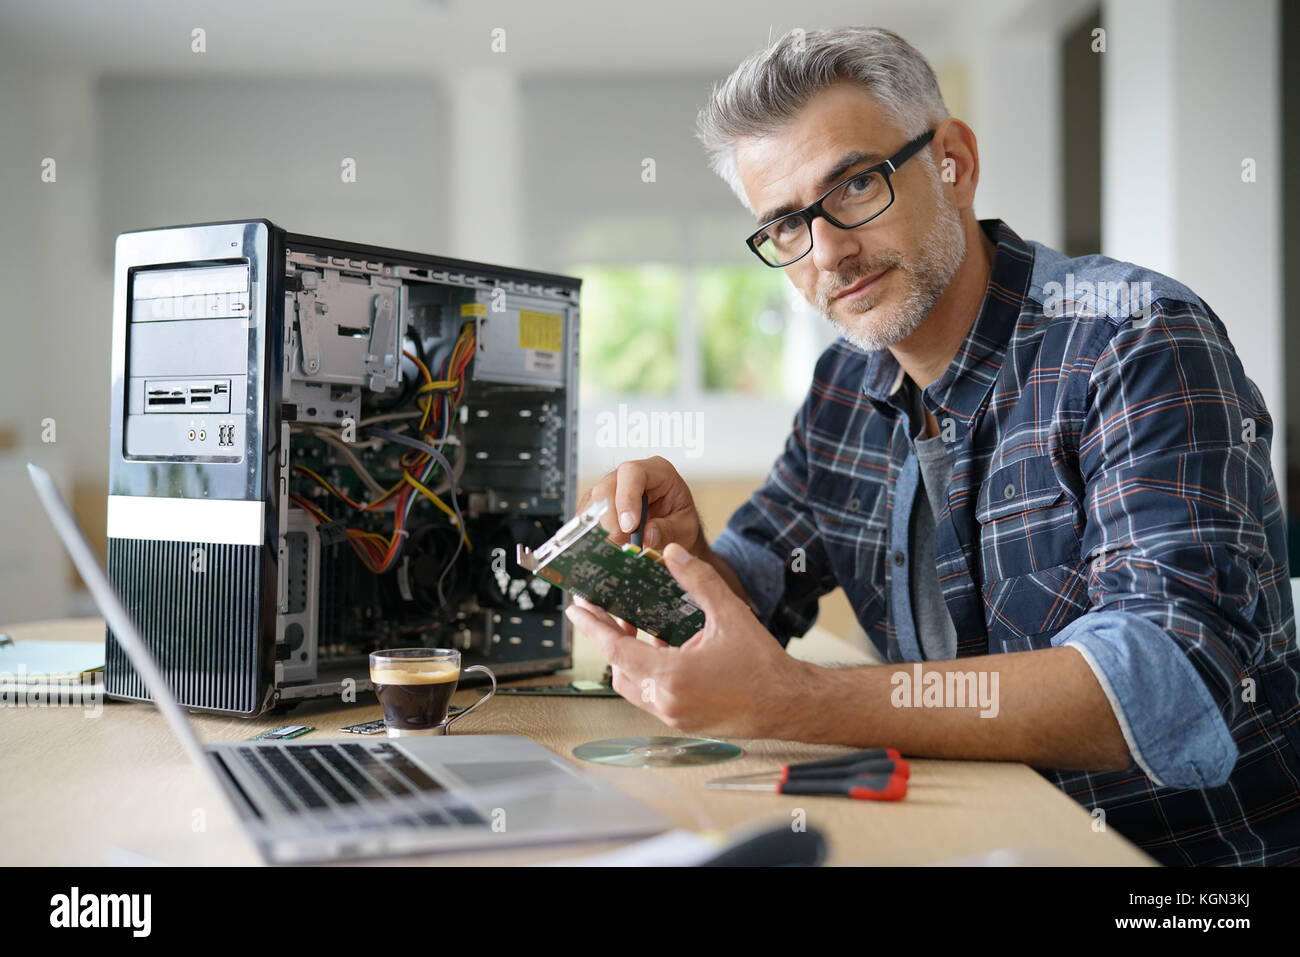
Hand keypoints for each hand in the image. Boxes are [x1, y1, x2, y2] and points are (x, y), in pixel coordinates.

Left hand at [565, 542, 802, 738]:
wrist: (787, 704)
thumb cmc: (762, 666)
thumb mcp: (729, 614)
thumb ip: (698, 580)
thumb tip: (672, 554)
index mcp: (672, 676)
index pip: (617, 649)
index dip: (592, 628)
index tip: (577, 611)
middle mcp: (666, 701)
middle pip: (619, 669)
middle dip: (610, 640)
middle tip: (607, 613)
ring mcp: (673, 716)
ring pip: (633, 686)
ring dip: (629, 658)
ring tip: (636, 627)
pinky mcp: (682, 722)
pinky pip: (652, 696)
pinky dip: (649, 673)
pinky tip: (663, 650)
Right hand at [576, 456, 702, 554]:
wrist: (674, 530)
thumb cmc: (680, 520)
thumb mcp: (684, 528)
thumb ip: (668, 531)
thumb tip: (647, 535)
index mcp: (658, 471)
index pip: (634, 473)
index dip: (627, 498)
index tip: (629, 526)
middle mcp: (631, 476)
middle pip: (607, 487)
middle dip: (611, 519)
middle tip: (622, 542)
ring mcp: (613, 488)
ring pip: (593, 502)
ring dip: (602, 529)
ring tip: (619, 546)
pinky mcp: (600, 504)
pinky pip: (588, 515)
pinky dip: (594, 533)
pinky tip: (607, 544)